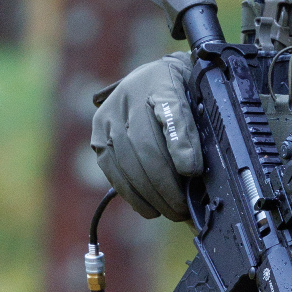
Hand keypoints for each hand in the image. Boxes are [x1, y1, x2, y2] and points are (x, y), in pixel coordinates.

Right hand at [90, 54, 201, 221]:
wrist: (157, 79)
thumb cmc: (180, 91)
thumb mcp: (192, 101)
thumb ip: (187, 130)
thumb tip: (188, 169)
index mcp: (151, 85)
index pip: (164, 122)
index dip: (177, 152)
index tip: (193, 175)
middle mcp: (121, 103)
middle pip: (141, 153)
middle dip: (164, 187)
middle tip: (183, 208)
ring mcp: (105, 123)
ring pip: (125, 167)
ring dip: (148, 196)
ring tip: (170, 212)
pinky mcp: (98, 140)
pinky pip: (113, 172)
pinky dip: (132, 195)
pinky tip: (149, 208)